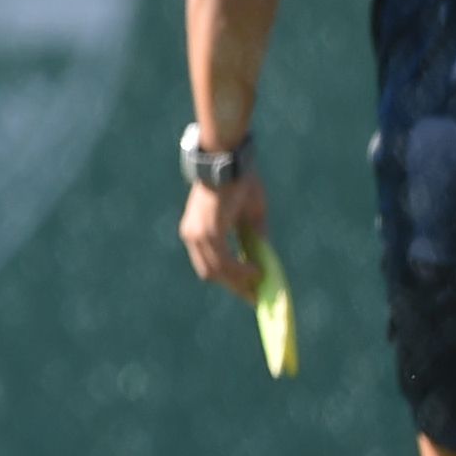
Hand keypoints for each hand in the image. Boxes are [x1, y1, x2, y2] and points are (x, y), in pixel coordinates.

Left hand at [180, 164, 271, 296]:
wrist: (227, 157)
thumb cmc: (239, 180)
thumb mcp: (250, 212)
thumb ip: (253, 235)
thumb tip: (262, 256)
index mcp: (198, 231)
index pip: (209, 264)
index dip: (227, 280)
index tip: (245, 292)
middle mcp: (193, 236)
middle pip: (211, 273)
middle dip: (234, 287)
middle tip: (254, 298)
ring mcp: (198, 235)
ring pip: (216, 272)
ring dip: (238, 282)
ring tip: (259, 285)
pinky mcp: (208, 232)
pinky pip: (223, 261)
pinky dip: (240, 271)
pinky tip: (256, 272)